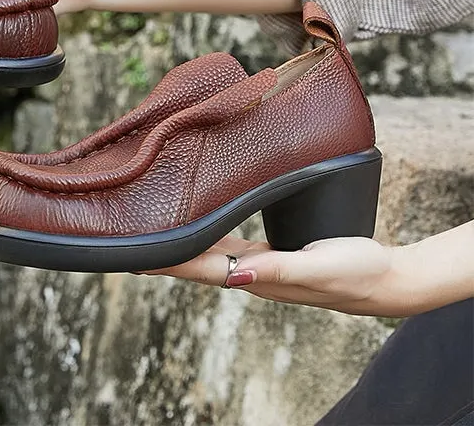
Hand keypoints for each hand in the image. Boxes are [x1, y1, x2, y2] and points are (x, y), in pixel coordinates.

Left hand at [140, 234, 412, 316]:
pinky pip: (228, 246)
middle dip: (161, 254)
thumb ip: (279, 270)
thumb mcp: (319, 268)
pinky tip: (197, 229)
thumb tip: (237, 277)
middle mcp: (252, 274)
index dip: (166, 259)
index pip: (200, 266)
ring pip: (207, 254)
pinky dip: (205, 238)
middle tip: (125, 242)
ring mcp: (259, 266)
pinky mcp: (270, 254)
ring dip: (178, 247)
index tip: (132, 254)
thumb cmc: (356, 272)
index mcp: (258, 276)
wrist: (384, 279)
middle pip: (195, 263)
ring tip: (148, 236)